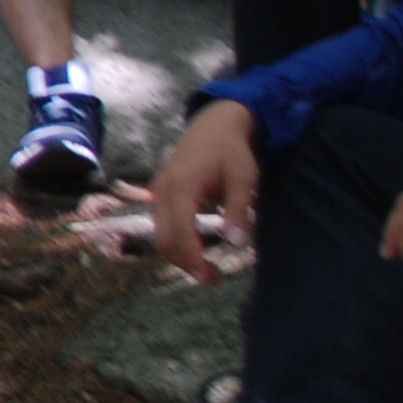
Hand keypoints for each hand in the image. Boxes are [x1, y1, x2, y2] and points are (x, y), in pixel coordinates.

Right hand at [149, 99, 258, 283]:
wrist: (214, 124)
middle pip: (163, 239)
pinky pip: (161, 224)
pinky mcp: (161, 192)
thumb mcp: (244, 179)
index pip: (180, 233)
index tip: (212, 276)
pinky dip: (175, 241)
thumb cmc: (232, 151)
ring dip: (178, 254)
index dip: (193, 259)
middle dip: (184, 262)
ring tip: (205, 267)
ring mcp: (159, 191)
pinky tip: (195, 246)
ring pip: (159, 234)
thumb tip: (237, 243)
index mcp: (182, 187)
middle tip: (212, 278)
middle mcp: (163, 191)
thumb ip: (239, 210)